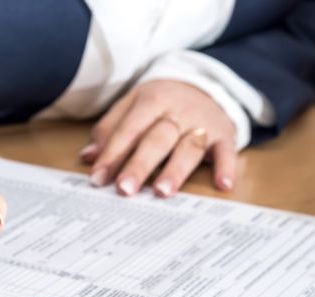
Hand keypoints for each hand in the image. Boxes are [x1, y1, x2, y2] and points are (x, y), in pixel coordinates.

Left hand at [81, 80, 237, 197]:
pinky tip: (222, 184)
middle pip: (157, 139)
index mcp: (151, 100)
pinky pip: (227, 151)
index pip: (129, 129)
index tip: (98, 178)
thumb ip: (110, 131)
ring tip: (162, 192)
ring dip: (176, 170)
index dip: (113, 154)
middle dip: (140, 165)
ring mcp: (203, 123)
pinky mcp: (224, 135)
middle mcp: (178, 111)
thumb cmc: (161, 104)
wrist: (204, 86)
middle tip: (125, 189)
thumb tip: (88, 157)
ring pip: (189, 147)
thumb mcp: (132, 107)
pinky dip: (226, 167)